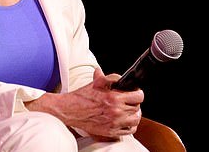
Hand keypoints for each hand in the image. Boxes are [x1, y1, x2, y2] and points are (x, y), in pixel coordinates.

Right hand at [25, 68, 143, 139]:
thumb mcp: (96, 82)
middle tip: (130, 101)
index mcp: (114, 97)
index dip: (138, 93)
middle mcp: (116, 111)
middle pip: (137, 108)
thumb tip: (120, 78)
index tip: (135, 92)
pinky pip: (129, 131)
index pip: (138, 96)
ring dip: (135, 114)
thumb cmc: (82, 96)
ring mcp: (114, 123)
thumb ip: (110, 78)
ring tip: (130, 111)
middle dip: (135, 103)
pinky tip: (126, 120)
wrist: (71, 110)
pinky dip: (130, 126)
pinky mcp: (111, 131)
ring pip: (136, 120)